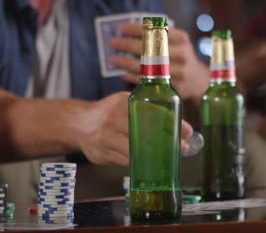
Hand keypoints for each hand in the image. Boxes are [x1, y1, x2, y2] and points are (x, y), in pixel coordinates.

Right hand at [78, 91, 192, 165]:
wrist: (77, 124)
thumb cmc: (108, 112)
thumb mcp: (123, 102)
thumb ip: (145, 107)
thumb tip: (178, 123)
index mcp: (121, 102)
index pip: (152, 111)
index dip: (171, 122)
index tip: (187, 131)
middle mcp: (112, 119)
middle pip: (145, 133)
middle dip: (166, 142)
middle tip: (182, 147)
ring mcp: (105, 138)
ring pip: (135, 150)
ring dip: (154, 156)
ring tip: (168, 157)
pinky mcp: (101, 154)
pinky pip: (124, 161)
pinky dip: (138, 162)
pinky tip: (148, 162)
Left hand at [109, 23, 208, 100]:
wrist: (198, 80)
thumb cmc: (180, 57)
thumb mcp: (176, 42)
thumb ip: (158, 37)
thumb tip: (127, 33)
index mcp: (181, 38)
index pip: (155, 30)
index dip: (136, 28)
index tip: (121, 28)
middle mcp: (181, 54)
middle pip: (149, 48)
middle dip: (127, 44)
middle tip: (112, 42)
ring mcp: (178, 72)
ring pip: (146, 67)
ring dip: (126, 62)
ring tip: (112, 59)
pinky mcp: (172, 86)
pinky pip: (148, 82)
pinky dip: (133, 77)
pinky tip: (122, 73)